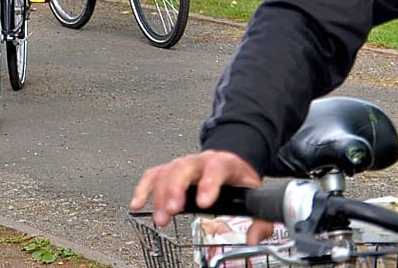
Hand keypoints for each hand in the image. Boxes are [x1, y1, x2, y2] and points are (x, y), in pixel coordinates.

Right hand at [130, 150, 260, 229]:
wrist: (232, 159)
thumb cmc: (239, 178)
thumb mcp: (256, 194)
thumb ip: (260, 218)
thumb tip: (253, 239)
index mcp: (224, 163)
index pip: (215, 168)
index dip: (208, 184)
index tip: (203, 203)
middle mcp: (200, 161)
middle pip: (184, 167)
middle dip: (175, 189)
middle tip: (171, 211)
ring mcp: (184, 164)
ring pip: (167, 171)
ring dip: (160, 194)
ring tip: (161, 218)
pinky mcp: (171, 170)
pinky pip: (153, 174)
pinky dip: (143, 187)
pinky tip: (137, 204)